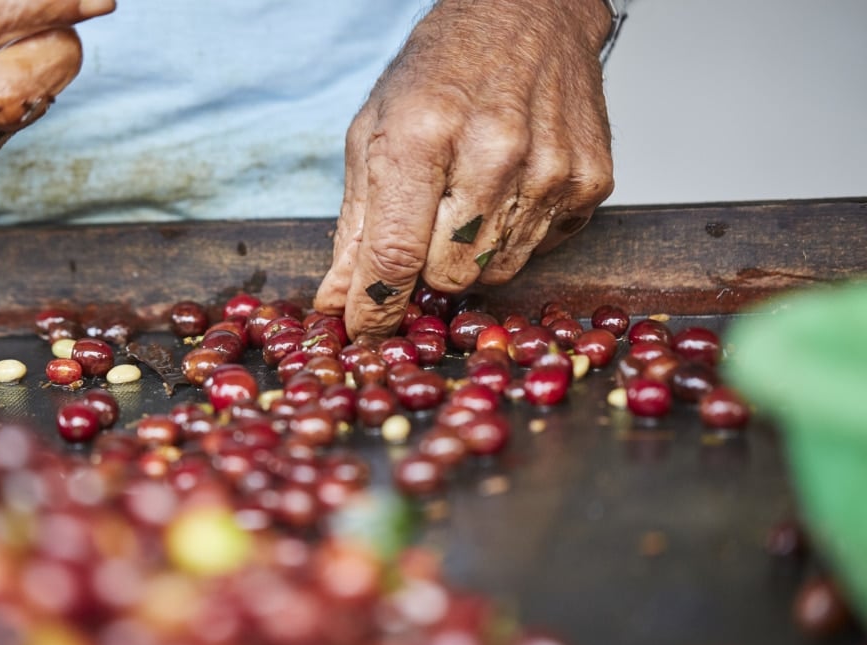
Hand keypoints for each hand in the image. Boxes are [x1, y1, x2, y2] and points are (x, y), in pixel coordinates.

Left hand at [314, 0, 615, 338]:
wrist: (528, 14)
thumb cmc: (441, 71)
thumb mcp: (374, 132)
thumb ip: (356, 226)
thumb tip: (337, 302)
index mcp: (421, 135)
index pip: (395, 253)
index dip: (374, 307)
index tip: (361, 330)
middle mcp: (492, 152)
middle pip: (448, 275)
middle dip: (425, 271)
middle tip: (423, 231)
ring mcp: (550, 169)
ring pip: (495, 271)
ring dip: (471, 253)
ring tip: (468, 196)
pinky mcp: (590, 181)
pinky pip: (539, 249)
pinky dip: (515, 234)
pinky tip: (508, 186)